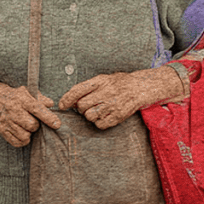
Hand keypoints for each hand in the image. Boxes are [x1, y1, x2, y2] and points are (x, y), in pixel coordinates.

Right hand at [0, 82, 59, 146]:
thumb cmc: (18, 97)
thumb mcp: (29, 92)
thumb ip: (41, 99)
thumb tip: (51, 104)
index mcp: (22, 99)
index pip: (37, 109)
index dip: (48, 118)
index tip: (57, 124)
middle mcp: (13, 110)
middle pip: (32, 125)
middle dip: (36, 125)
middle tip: (33, 121)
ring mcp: (6, 121)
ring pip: (24, 136)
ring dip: (29, 133)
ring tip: (26, 126)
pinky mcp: (1, 130)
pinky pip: (16, 142)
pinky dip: (22, 140)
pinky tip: (22, 132)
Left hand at [58, 67, 182, 129]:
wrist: (141, 87)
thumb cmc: (119, 83)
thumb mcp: (103, 79)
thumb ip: (88, 87)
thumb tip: (72, 100)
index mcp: (100, 81)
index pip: (77, 90)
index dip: (67, 99)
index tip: (62, 105)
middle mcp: (106, 92)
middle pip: (82, 106)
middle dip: (82, 108)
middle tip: (88, 106)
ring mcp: (112, 105)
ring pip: (89, 117)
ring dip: (90, 116)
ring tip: (98, 110)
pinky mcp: (118, 116)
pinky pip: (100, 125)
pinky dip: (99, 123)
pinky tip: (104, 116)